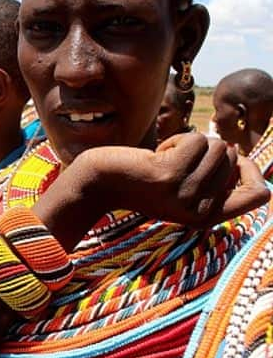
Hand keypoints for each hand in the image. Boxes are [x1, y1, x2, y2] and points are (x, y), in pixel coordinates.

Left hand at [79, 133, 268, 227]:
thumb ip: (211, 177)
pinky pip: (196, 140)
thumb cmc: (142, 180)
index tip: (232, 160)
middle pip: (233, 159)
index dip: (252, 171)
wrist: (100, 183)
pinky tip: (156, 154)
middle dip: (209, 149)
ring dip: (191, 143)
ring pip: (217, 146)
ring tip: (166, 158)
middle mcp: (199, 211)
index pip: (259, 195)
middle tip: (177, 161)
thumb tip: (237, 152)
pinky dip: (177, 139)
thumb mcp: (182, 187)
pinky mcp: (168, 175)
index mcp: (206, 218)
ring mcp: (184, 194)